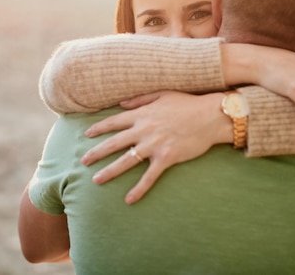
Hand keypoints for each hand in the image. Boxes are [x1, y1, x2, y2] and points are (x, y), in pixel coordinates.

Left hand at [82, 91, 229, 204]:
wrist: (211, 116)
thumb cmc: (188, 103)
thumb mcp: (162, 94)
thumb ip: (140, 99)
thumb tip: (121, 104)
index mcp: (142, 114)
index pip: (114, 122)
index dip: (98, 128)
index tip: (86, 135)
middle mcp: (144, 130)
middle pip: (114, 143)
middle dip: (96, 153)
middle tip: (83, 161)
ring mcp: (154, 145)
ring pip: (126, 161)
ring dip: (109, 171)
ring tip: (96, 180)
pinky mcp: (166, 158)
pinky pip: (148, 176)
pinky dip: (138, 189)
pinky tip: (128, 199)